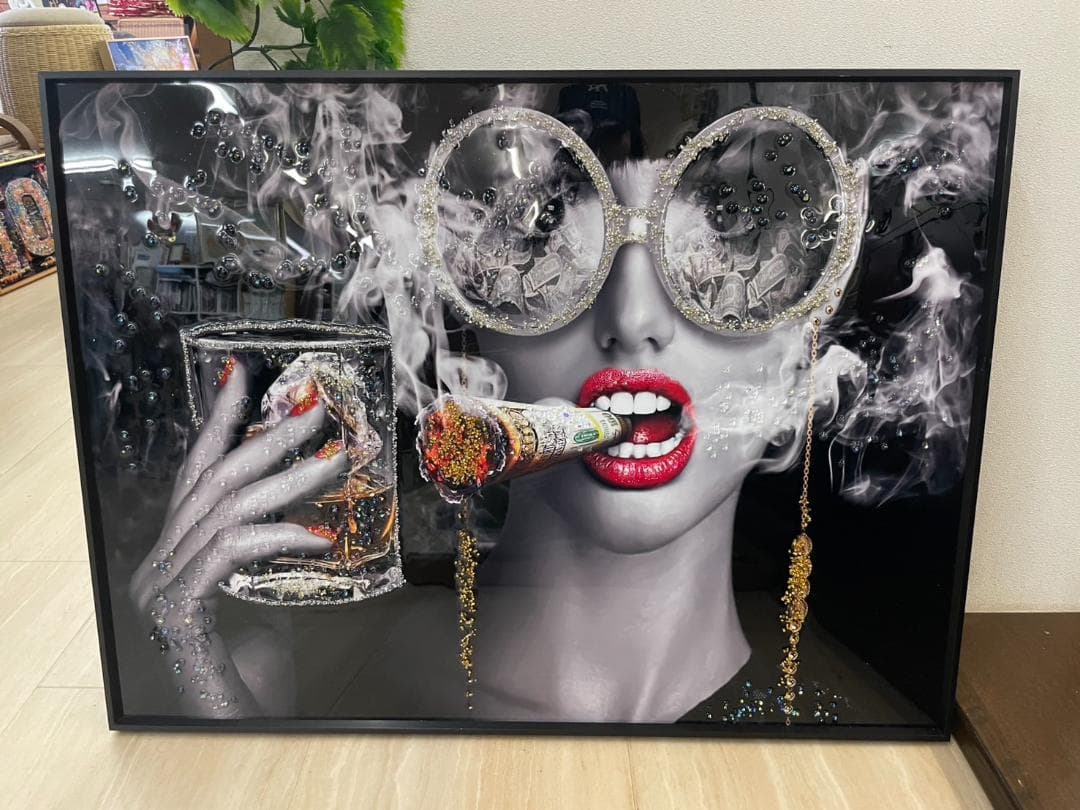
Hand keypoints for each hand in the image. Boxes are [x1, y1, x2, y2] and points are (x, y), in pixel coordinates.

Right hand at [128, 360, 346, 716]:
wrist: (240, 735)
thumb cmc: (259, 675)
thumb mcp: (271, 600)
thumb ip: (273, 554)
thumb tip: (312, 512)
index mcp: (175, 556)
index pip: (196, 475)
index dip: (218, 422)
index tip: (243, 375)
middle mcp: (156, 566)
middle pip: (211, 481)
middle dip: (264, 438)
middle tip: (315, 409)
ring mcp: (157, 591)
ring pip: (224, 509)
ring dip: (286, 479)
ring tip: (335, 460)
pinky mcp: (174, 616)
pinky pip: (227, 553)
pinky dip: (275, 535)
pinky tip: (318, 535)